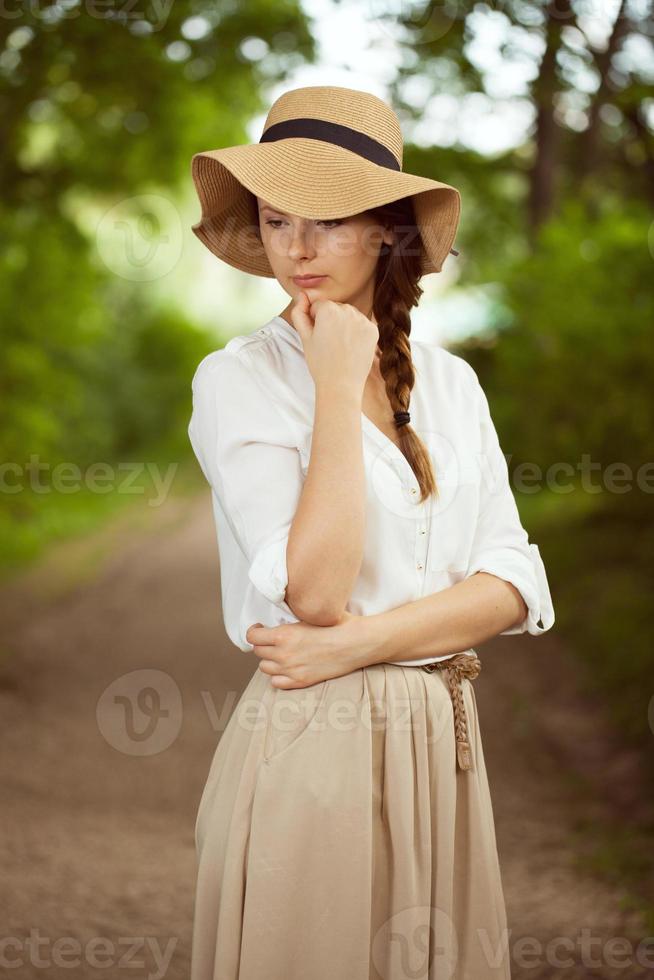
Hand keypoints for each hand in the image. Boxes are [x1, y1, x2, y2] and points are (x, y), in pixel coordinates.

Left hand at [245, 610, 378, 688]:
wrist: (357, 643)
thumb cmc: (338, 624)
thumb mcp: (311, 614)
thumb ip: (291, 618)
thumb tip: (282, 614)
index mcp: (284, 635)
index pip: (252, 637)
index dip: (254, 632)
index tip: (260, 629)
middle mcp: (284, 654)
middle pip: (258, 652)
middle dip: (263, 644)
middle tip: (272, 640)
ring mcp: (292, 670)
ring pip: (264, 668)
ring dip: (270, 660)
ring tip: (280, 654)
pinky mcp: (301, 681)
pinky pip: (276, 682)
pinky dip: (278, 676)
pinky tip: (287, 668)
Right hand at [290, 293, 378, 393]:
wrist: (341, 385)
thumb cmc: (320, 363)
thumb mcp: (304, 337)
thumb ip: (299, 312)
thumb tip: (302, 295)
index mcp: (328, 310)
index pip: (319, 306)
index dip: (315, 322)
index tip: (318, 338)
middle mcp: (348, 310)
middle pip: (335, 308)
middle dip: (331, 321)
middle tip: (329, 344)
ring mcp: (363, 319)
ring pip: (349, 315)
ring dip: (344, 325)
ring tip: (340, 346)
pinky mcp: (373, 329)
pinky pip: (361, 324)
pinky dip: (357, 332)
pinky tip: (352, 347)